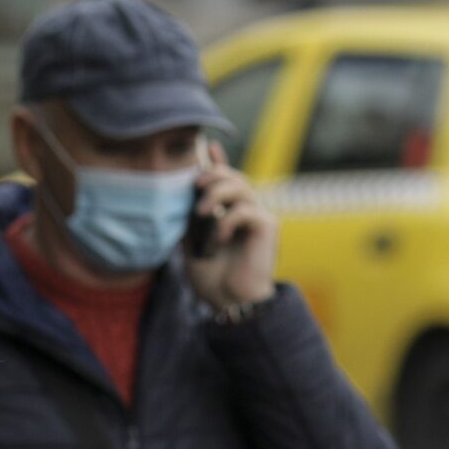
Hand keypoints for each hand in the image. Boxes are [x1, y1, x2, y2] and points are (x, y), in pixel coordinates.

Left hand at [183, 155, 278, 312]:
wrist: (230, 303)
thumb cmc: (212, 279)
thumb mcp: (191, 244)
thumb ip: (190, 219)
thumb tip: (182, 194)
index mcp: (230, 214)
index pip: (225, 180)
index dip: (218, 162)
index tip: (207, 146)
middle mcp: (247, 212)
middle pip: (234, 177)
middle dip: (213, 174)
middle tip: (195, 187)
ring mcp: (259, 218)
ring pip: (241, 186)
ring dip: (217, 193)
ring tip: (201, 212)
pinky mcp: (267, 227)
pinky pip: (246, 210)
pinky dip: (227, 221)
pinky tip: (219, 238)